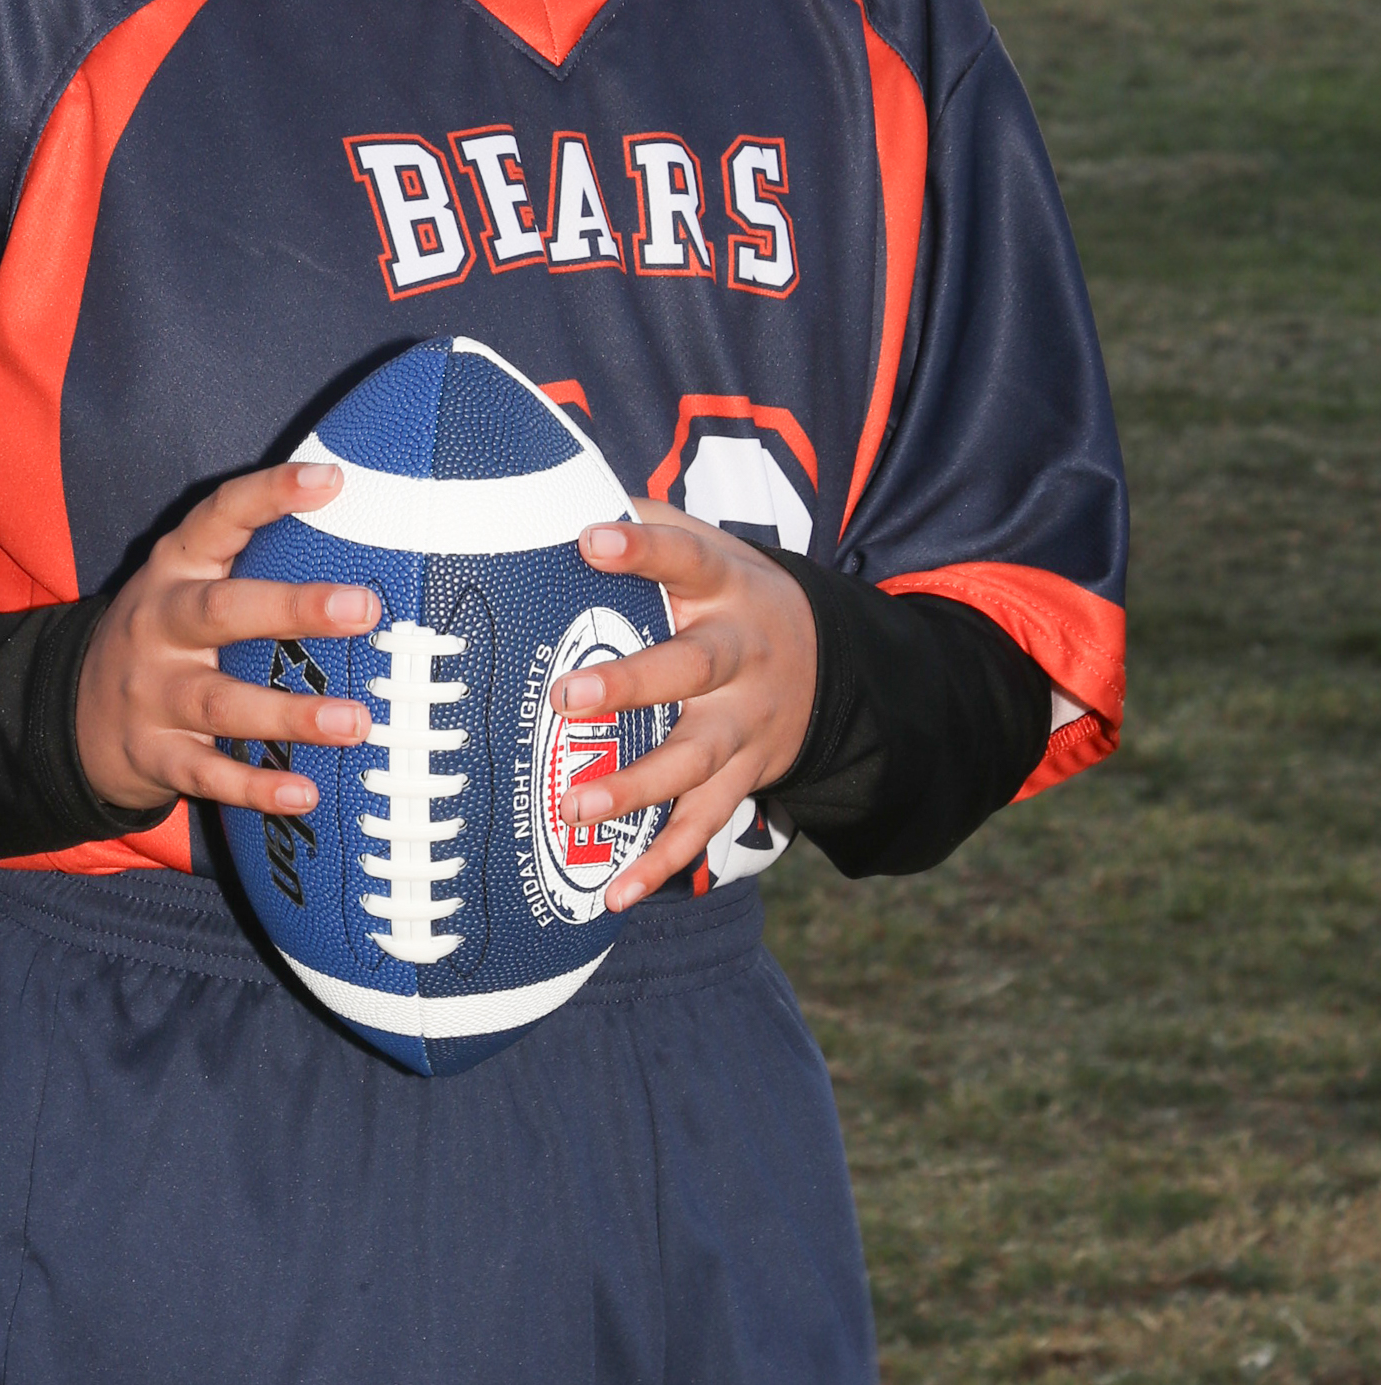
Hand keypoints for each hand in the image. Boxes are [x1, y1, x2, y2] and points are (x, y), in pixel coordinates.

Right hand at [74, 461, 377, 816]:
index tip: (330, 480)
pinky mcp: (153, 755)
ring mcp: (151, 693)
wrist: (69, 714)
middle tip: (364, 608)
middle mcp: (158, 624)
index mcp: (173, 567)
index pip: (218, 516)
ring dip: (290, 714)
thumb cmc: (163, 636)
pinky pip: (207, 774)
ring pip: (220, 702)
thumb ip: (251, 560)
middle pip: (221, 611)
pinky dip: (255, 786)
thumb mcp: (187, 583)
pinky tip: (304, 792)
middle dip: (294, 608)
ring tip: (356, 722)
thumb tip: (359, 524)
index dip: (270, 493)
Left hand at [551, 501, 816, 909]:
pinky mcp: (746, 776)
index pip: (685, 559)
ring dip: (638, 785)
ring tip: (574, 805)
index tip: (591, 539)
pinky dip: (663, 861)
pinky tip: (616, 892)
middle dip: (629, 684)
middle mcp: (742, 656)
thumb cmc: (730, 593)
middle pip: (691, 669)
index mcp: (727, 586)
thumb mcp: (706, 545)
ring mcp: (748, 723)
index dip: (642, 549)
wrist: (829, 659)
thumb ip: (641, 521)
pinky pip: (705, 824)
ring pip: (696, 758)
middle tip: (564, 696)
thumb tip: (553, 492)